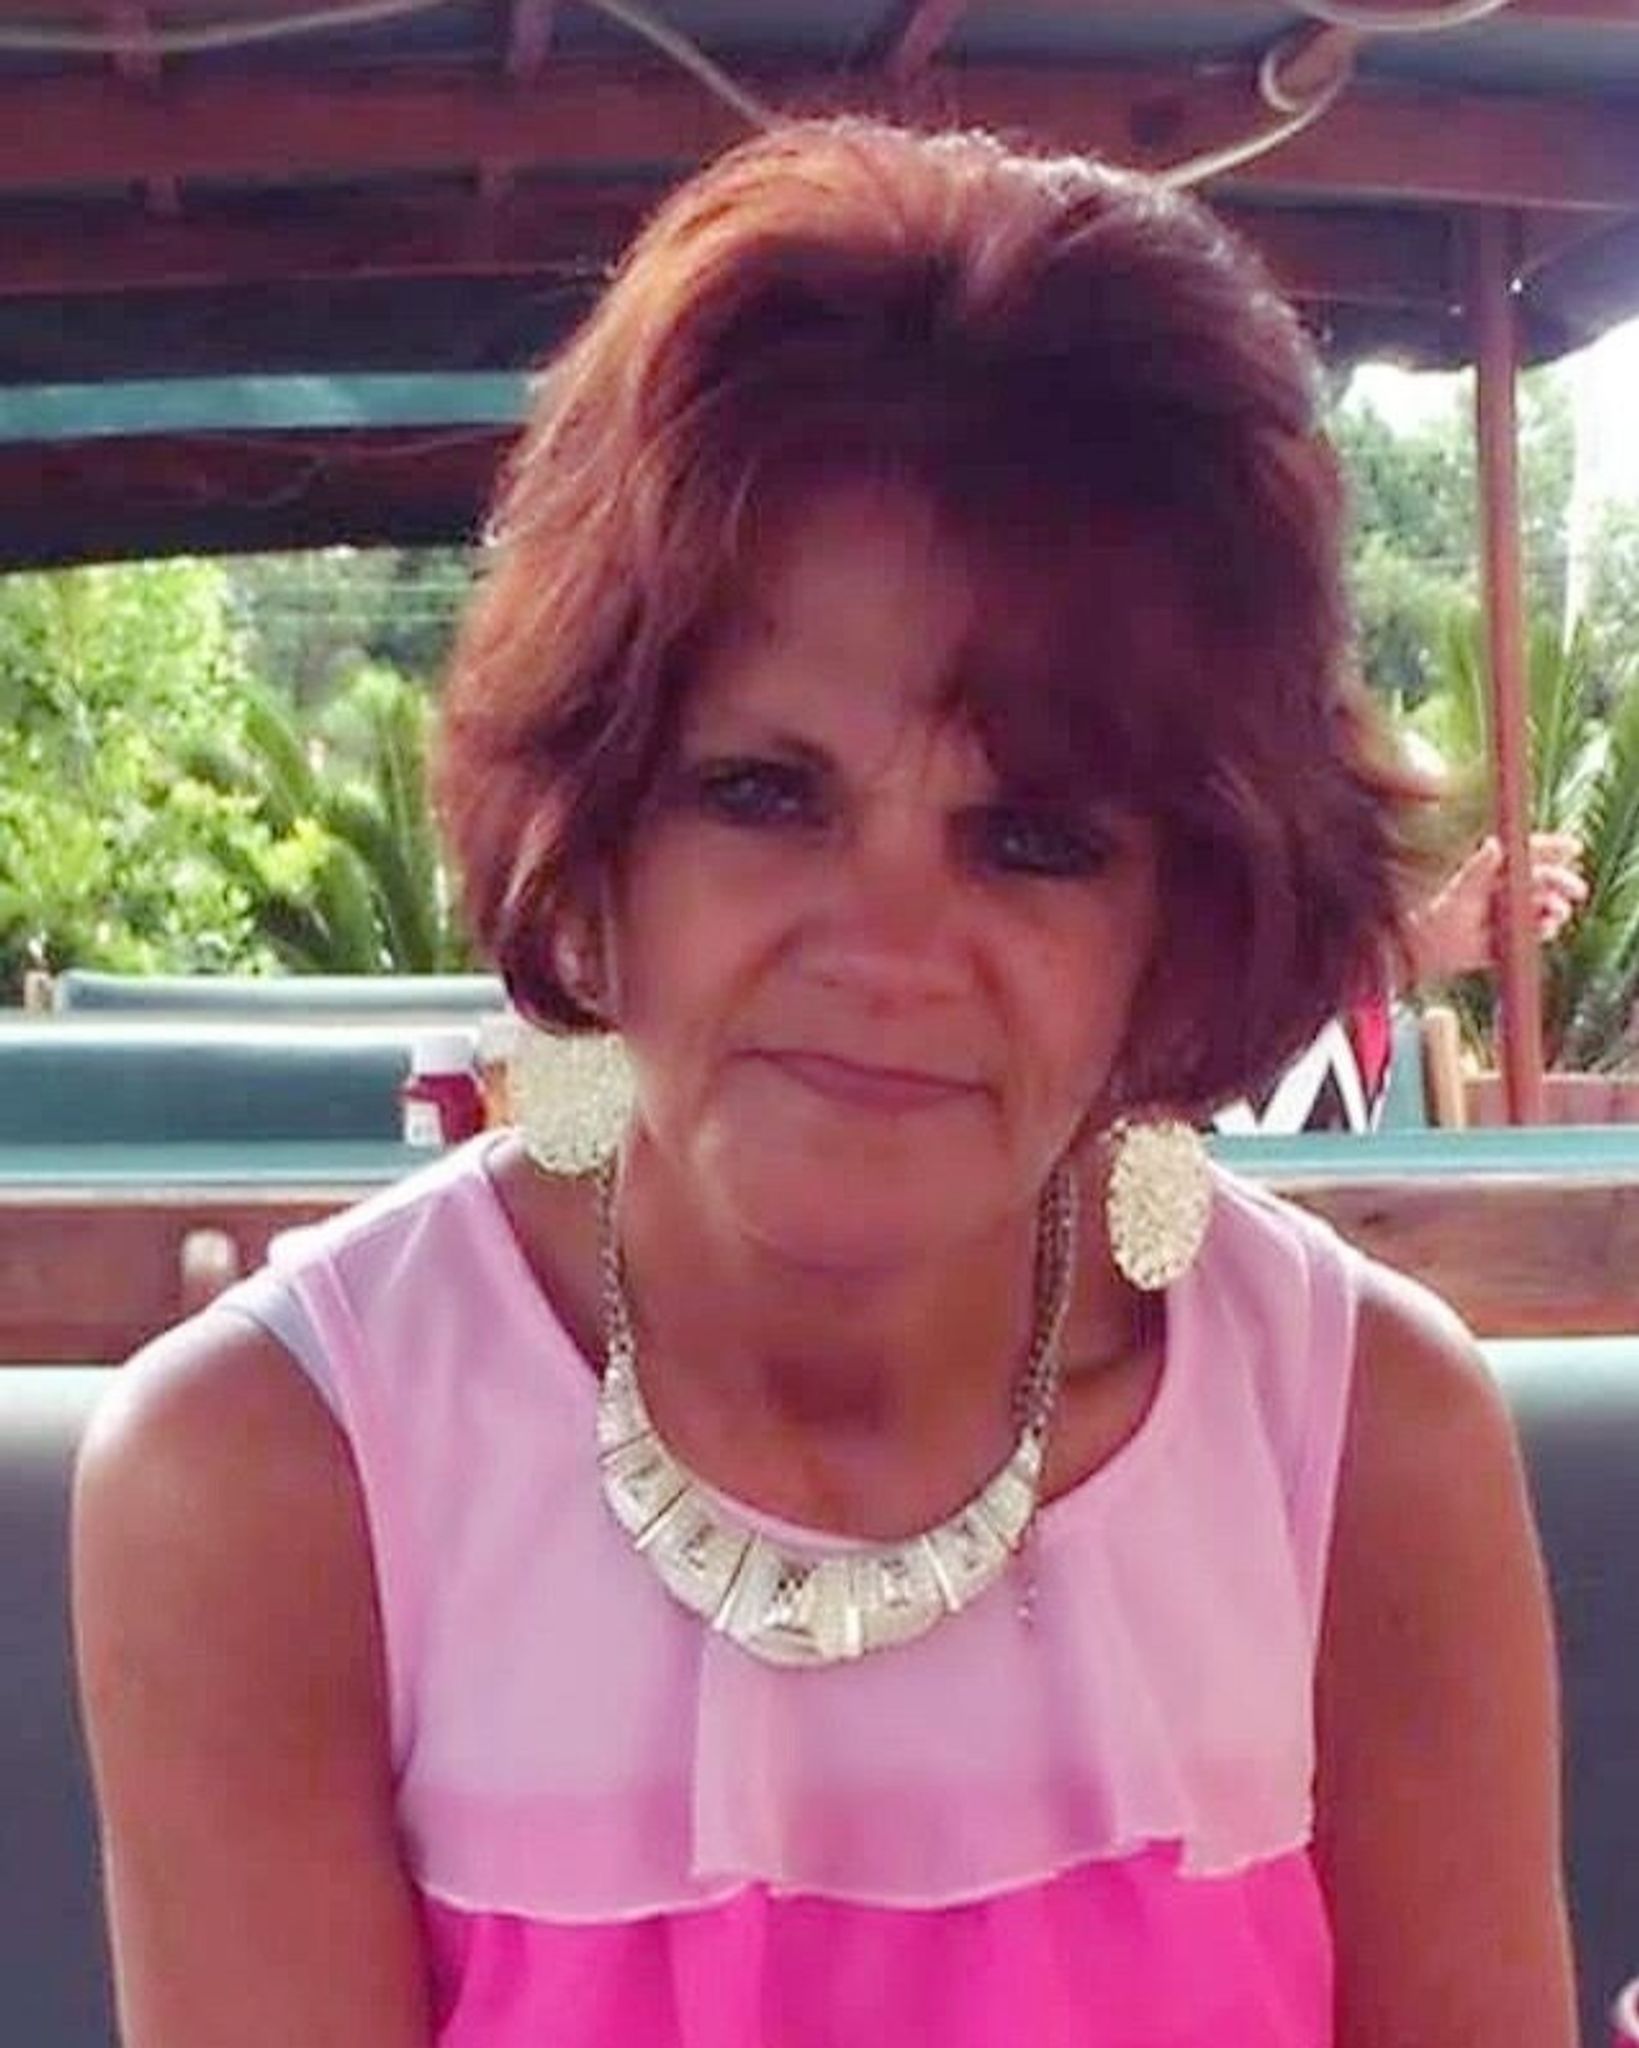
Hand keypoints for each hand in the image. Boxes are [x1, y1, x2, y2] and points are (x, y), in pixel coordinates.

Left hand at [1407, 831, 1586, 983]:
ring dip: (1559, 907)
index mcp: (1502, 870)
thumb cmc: (1445, 911)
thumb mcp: (1463, 887)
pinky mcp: (1520, 932)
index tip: (1574, 847)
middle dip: (1564, 882)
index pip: (1532, 853)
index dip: (1555, 848)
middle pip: (1547, 879)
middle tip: (1578, 890)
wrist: (1437, 945)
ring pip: (1549, 904)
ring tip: (1558, 913)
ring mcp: (1519, 910)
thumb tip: (1495, 843)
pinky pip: (1542, 930)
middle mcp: (1514, 887)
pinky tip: (1547, 929)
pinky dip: (1548, 929)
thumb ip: (1478, 867)